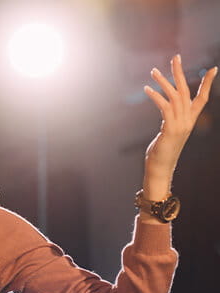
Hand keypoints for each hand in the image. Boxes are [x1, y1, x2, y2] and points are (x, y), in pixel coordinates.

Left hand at [143, 55, 216, 188]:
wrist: (160, 167)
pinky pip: (164, 107)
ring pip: (175, 96)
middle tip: (176, 57)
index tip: (214, 69)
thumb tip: (167, 110)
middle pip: (186, 91)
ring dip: (164, 82)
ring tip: (153, 71)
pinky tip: (147, 88)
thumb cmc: (162, 151)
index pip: (202, 98)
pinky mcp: (170, 129)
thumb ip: (170, 120)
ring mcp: (180, 124)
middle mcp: (188, 120)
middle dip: (180, 73)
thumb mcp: (169, 132)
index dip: (207, 84)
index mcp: (190, 120)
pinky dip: (156, 96)